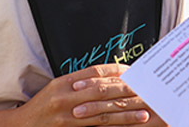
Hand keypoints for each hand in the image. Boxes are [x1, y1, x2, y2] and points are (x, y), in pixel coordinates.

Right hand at [13, 64, 160, 125]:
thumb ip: (80, 82)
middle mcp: (65, 96)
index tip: (134, 73)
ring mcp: (67, 116)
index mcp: (63, 81)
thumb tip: (108, 77)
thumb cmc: (42, 106)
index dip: (116, 72)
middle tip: (146, 92)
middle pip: (102, 91)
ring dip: (126, 113)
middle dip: (126, 92)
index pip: (94, 72)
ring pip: (102, 113)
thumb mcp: (57, 88)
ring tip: (144, 113)